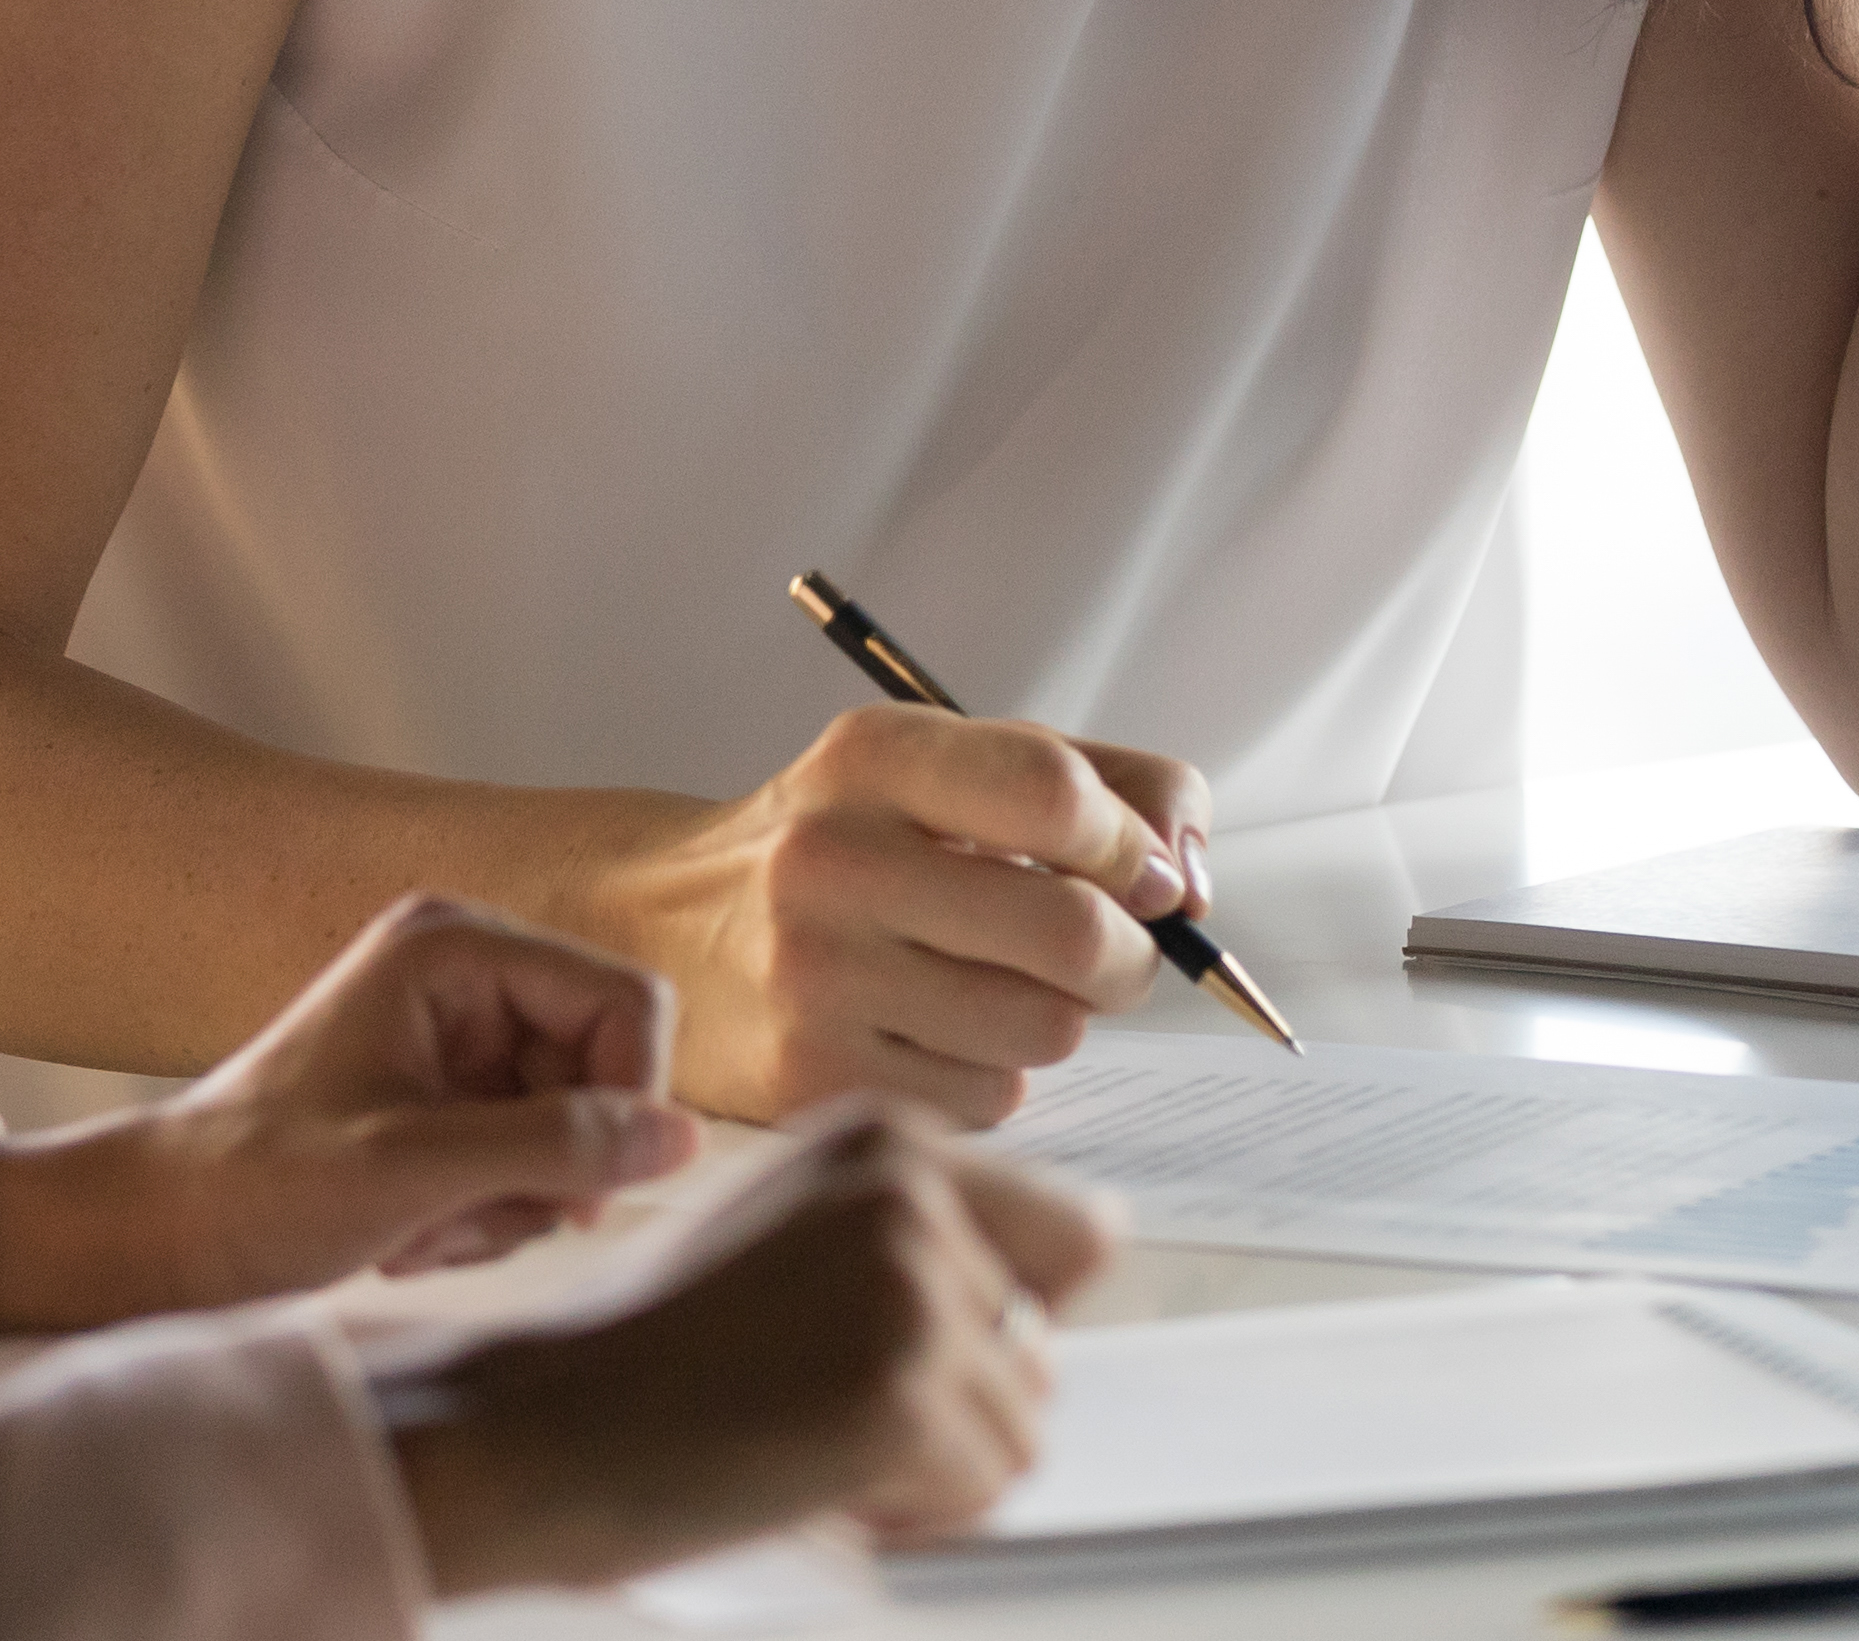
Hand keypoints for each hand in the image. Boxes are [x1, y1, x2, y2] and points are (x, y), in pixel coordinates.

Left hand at [0, 894, 700, 1332]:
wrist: (158, 1239)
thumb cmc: (255, 1187)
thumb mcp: (415, 1171)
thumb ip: (556, 1147)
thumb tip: (682, 1138)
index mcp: (454, 948)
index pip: (624, 1002)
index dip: (626, 1100)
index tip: (577, 1198)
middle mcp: (467, 977)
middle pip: (605, 1069)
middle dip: (549, 1164)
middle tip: (461, 1217)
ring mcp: (459, 1040)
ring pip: (574, 1127)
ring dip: (513, 1202)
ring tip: (419, 1228)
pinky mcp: (449, 1101)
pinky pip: (533, 1161)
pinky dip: (488, 1215)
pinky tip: (412, 1234)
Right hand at [386, 1107, 1122, 1592]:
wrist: (539, 1424)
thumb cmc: (645, 1349)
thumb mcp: (793, 1235)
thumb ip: (916, 1236)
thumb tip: (1077, 1269)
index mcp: (888, 1136)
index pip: (1075, 1231)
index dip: (1010, 1317)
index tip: (937, 1353)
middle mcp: (912, 1187)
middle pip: (1045, 1345)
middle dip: (957, 1403)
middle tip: (822, 1404)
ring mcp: (910, 1282)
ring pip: (1021, 1425)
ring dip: (930, 1465)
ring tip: (806, 1435)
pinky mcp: (902, 1385)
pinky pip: (984, 1488)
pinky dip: (911, 1515)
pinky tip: (808, 1475)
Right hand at [578, 702, 1215, 1121]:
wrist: (666, 927)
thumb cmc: (848, 841)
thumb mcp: (945, 767)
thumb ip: (1102, 783)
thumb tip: (1191, 881)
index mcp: (872, 758)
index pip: (1053, 795)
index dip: (1135, 846)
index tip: (1151, 875)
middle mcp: (831, 861)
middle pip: (1071, 932)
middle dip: (1128, 955)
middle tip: (1112, 954)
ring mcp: (815, 978)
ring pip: (1045, 1031)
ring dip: (1059, 1020)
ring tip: (1002, 986)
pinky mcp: (811, 1080)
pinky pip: (990, 1101)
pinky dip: (996, 1076)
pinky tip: (937, 1033)